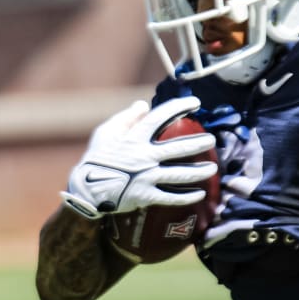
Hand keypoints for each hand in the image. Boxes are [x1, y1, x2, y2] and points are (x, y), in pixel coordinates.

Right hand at [61, 96, 217, 218]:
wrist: (86, 191)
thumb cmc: (97, 158)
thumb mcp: (106, 132)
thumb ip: (126, 118)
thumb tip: (144, 105)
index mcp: (135, 138)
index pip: (161, 117)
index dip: (179, 107)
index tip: (195, 102)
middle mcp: (145, 156)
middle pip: (178, 148)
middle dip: (198, 143)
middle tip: (212, 140)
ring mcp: (146, 177)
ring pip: (180, 174)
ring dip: (199, 171)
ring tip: (213, 168)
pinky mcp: (146, 196)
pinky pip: (172, 197)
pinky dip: (187, 196)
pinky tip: (200, 193)